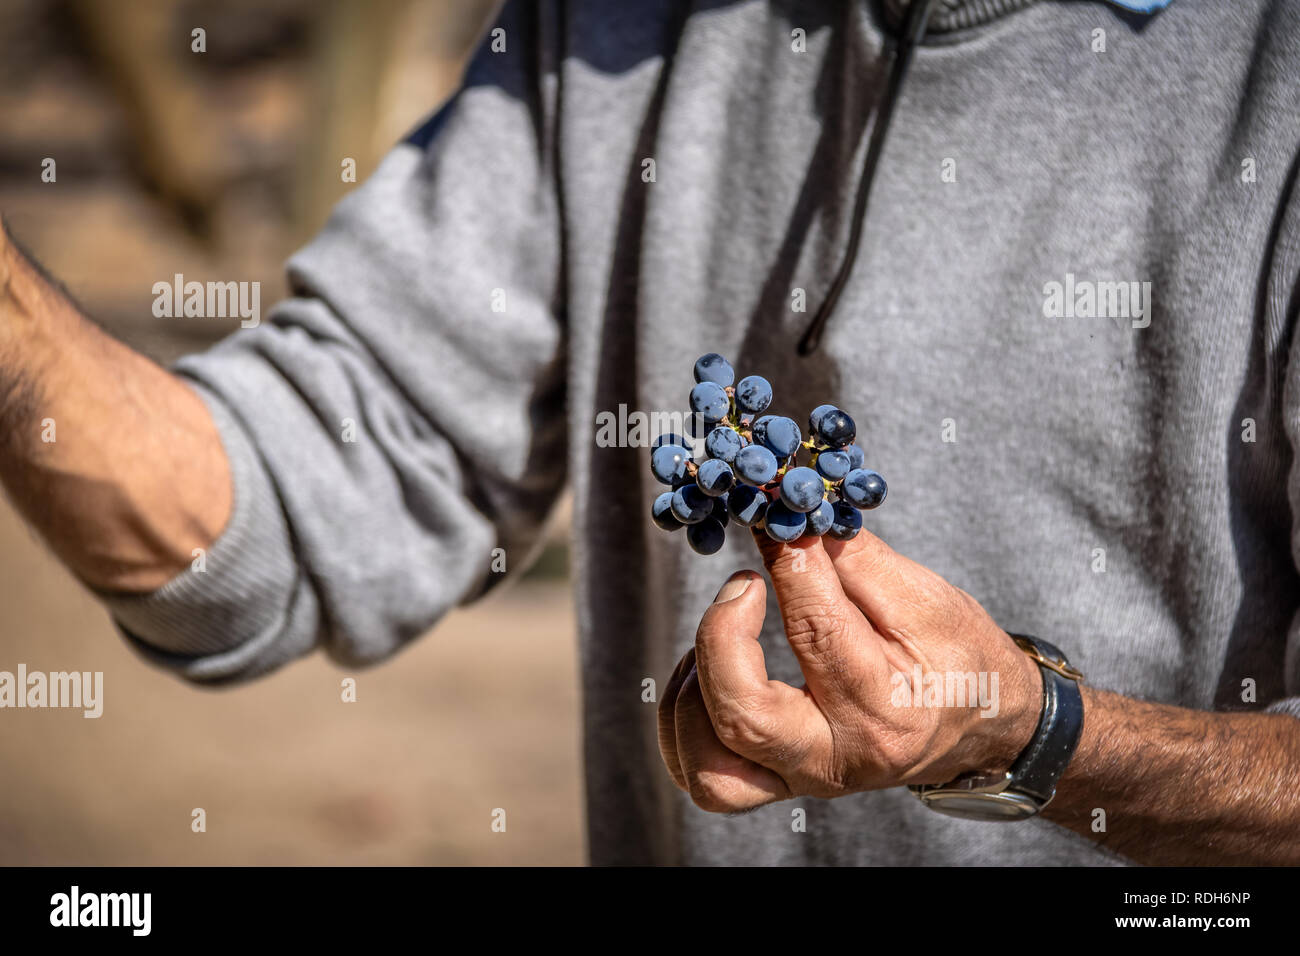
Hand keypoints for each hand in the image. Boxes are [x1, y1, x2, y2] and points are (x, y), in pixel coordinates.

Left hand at [658, 527, 1043, 811]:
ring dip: (692, 690)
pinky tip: (707, 673)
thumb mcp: (925, 599)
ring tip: (724, 635)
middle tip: (743, 585)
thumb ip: (850, 559)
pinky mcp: (777, 783)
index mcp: (886, 709)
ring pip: (707, 766)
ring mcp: (801, 779)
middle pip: (742, 717)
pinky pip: (704, 775)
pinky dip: (684, 722)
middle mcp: (836, 759)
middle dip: (720, 636)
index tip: (775, 520)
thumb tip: (787, 515)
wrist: (980, 726)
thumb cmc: (956, 657)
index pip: (817, 633)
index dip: (787, 565)